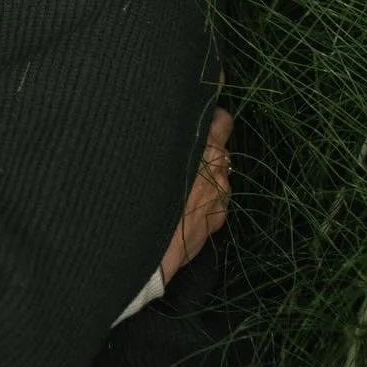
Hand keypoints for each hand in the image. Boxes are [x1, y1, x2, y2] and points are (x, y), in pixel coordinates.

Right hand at [160, 107, 232, 283]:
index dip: (210, 114)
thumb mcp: (151, 161)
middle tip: (184, 148)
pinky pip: (215, 196)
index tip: (200, 113)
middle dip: (206, 144)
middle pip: (221, 144)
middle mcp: (219, 169)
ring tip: (180, 182)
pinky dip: (204, 196)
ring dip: (205, 172)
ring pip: (218, 173)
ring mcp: (222, 195)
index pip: (221, 118)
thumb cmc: (144, 201)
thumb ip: (166, 142)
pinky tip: (184, 204)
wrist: (153, 252)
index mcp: (206, 150)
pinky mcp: (221, 216)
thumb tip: (170, 129)